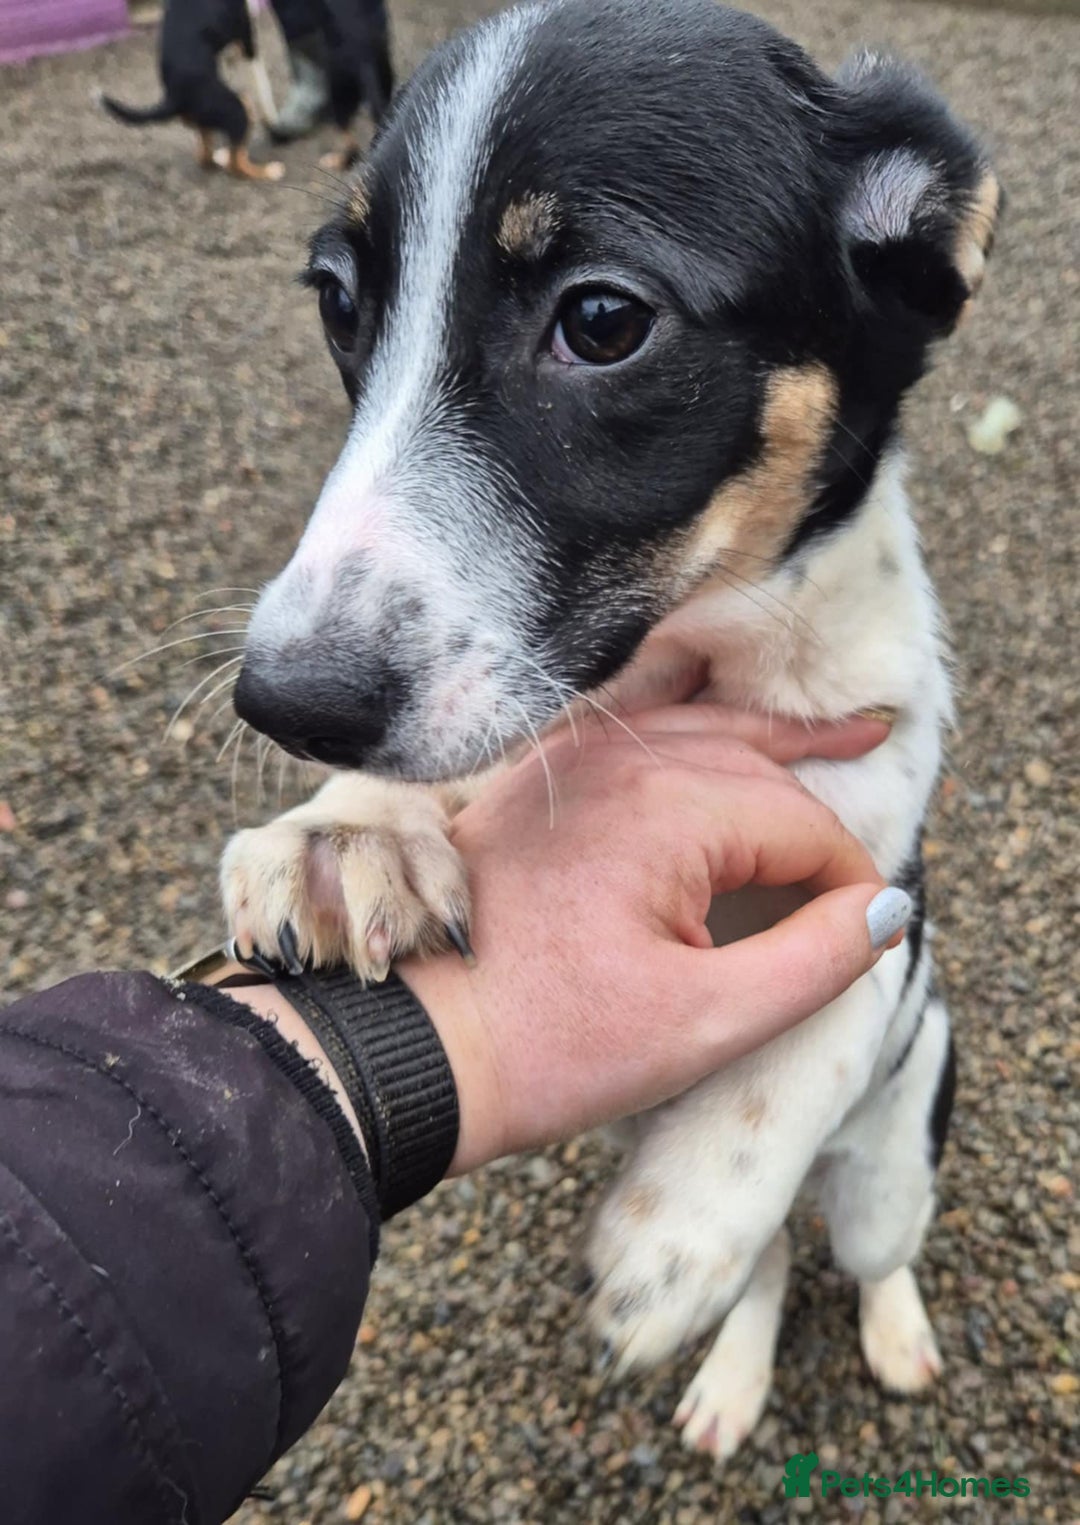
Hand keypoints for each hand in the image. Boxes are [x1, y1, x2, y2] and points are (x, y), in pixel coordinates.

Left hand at [397, 705, 903, 1172]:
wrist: (413, 1047)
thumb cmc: (549, 1046)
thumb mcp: (705, 1022)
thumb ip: (812, 960)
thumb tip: (886, 909)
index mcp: (668, 811)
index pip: (801, 824)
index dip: (848, 879)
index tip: (865, 931)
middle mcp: (620, 762)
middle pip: (755, 767)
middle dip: (814, 810)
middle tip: (865, 822)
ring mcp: (571, 762)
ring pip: (699, 734)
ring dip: (767, 743)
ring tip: (840, 732)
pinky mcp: (539, 780)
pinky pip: (637, 734)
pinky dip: (693, 730)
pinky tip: (715, 727)